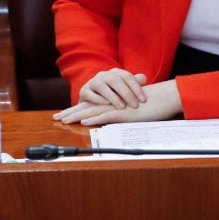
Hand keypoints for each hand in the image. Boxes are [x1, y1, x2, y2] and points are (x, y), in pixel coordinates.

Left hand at [54, 80, 182, 125]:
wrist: (163, 98)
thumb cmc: (149, 105)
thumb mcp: (132, 110)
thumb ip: (122, 113)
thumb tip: (114, 118)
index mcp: (111, 103)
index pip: (89, 106)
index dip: (75, 110)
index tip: (63, 115)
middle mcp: (110, 103)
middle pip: (86, 108)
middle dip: (70, 113)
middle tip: (55, 118)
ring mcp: (116, 107)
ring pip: (92, 111)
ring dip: (77, 116)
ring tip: (64, 120)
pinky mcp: (124, 112)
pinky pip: (106, 115)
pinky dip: (94, 119)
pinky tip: (84, 122)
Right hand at [77, 68, 148, 108]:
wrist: (92, 102)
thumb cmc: (114, 97)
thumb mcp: (125, 91)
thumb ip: (134, 84)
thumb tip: (143, 78)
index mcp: (114, 73)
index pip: (127, 76)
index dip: (136, 87)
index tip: (144, 100)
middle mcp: (103, 75)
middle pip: (115, 80)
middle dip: (126, 92)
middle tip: (135, 105)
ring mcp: (92, 82)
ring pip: (101, 86)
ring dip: (112, 96)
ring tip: (121, 107)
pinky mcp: (83, 91)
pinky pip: (89, 93)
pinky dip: (98, 99)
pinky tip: (106, 104)